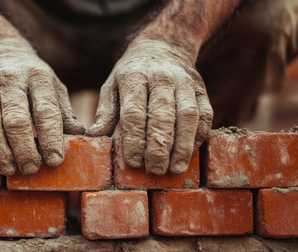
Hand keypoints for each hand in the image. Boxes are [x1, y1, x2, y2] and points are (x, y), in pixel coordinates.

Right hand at [0, 38, 84, 175]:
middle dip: (24, 149)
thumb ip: (63, 112)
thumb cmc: (30, 76)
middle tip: (31, 169)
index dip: (50, 138)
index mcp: (38, 76)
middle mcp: (11, 78)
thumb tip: (80, 138)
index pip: (45, 110)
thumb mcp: (53, 86)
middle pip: (15, 118)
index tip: (55, 161)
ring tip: (9, 169)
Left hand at [86, 39, 212, 174]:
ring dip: (182, 146)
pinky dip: (198, 136)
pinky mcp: (201, 90)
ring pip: (187, 116)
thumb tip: (93, 137)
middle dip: (158, 147)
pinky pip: (204, 115)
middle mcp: (162, 78)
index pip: (134, 112)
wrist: (163, 47)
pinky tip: (189, 154)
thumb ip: (105, 113)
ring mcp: (185, 83)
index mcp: (134, 77)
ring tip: (174, 169)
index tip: (133, 162)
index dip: (134, 139)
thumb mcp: (112, 86)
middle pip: (163, 116)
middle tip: (154, 170)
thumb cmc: (131, 74)